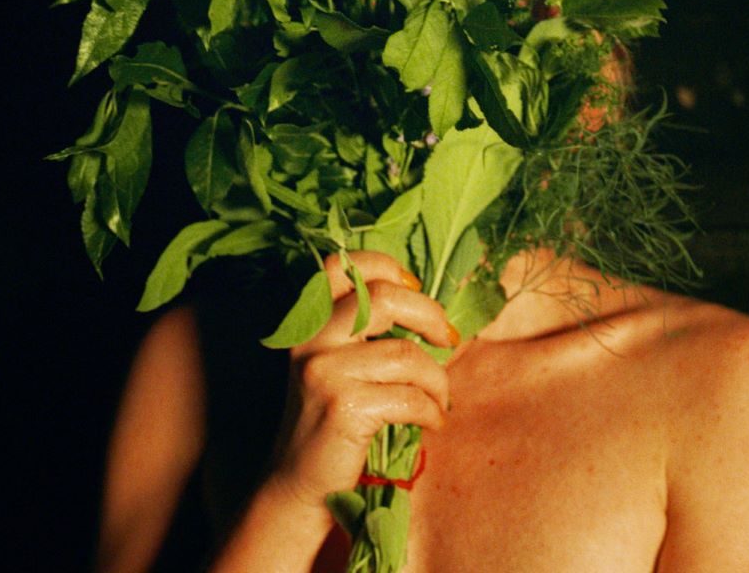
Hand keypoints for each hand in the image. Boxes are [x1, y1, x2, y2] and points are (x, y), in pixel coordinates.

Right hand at [266, 250, 458, 508]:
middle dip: (429, 315)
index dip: (386, 267)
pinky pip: (409, 397)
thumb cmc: (330, 421)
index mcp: (308, 322)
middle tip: (448, 339)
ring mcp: (324, 372)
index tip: (416, 288)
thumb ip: (361, 331)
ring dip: (437, 380)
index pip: (341, 266)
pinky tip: (431, 421)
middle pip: (383, 297)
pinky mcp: (343, 407)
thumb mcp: (334, 364)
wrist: (300, 483)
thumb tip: (425, 308)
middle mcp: (311, 340)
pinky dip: (431, 410)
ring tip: (439, 399)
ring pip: (406, 354)